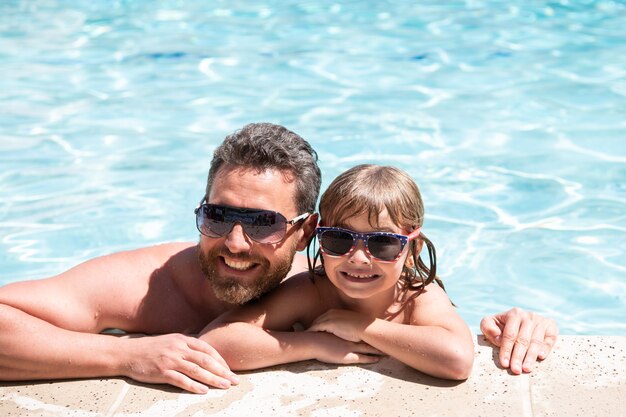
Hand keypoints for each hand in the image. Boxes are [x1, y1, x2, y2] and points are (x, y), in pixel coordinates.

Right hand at [120, 333, 238, 392]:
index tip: (229, 370)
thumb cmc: (150, 348)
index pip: (208, 349)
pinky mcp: (162, 372)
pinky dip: (194, 386)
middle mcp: (179, 348)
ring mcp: (170, 360)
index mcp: (183, 339)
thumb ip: (186, 343)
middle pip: (206, 360)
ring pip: (197, 370)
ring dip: (213, 379)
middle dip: (223, 371)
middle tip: (234, 380)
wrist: (127, 353)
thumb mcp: (170, 340)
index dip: (221, 360)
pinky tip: (204, 390)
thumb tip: (203, 348)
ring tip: (224, 386)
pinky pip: (181, 380)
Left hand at [307, 309, 371, 341]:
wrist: (364, 327)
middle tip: (304, 333)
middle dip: (311, 326)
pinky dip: (310, 331)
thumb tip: (342, 331)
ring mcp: (329, 317)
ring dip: (309, 329)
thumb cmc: (360, 328)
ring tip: (303, 335)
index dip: (317, 324)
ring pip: (315, 323)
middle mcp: (331, 312)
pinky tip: (306, 336)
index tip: (312, 330)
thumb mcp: (349, 325)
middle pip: (317, 320)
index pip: (322, 318)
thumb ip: (343, 326)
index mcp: (335, 312)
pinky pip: (315, 328)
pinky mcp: (328, 323)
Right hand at [311, 332, 382, 364]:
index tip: (377, 332)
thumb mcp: (324, 332)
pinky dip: (371, 358)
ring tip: (388, 351)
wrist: (313, 341)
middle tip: (387, 339)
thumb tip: (330, 331)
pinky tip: (378, 360)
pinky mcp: (348, 356)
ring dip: (378, 349)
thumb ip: (329, 332)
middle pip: (367, 339)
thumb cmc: (315, 338)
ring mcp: (350, 347)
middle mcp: (349, 338)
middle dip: (377, 340)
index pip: (360, 332)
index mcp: (345, 332)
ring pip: (368, 348)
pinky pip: (362, 358)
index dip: (369, 333)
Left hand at [480, 308, 557, 373]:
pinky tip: (541, 356)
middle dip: (518, 356)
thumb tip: (497, 336)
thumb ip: (488, 326)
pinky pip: (550, 338)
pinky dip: (546, 347)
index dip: (506, 350)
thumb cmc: (503, 324)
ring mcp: (541, 321)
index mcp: (514, 314)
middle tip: (516, 370)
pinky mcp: (551, 327)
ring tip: (526, 368)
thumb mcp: (491, 322)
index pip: (509, 335)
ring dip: (530, 356)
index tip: (504, 363)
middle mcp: (528, 316)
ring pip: (536, 341)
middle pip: (523, 339)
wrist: (521, 319)